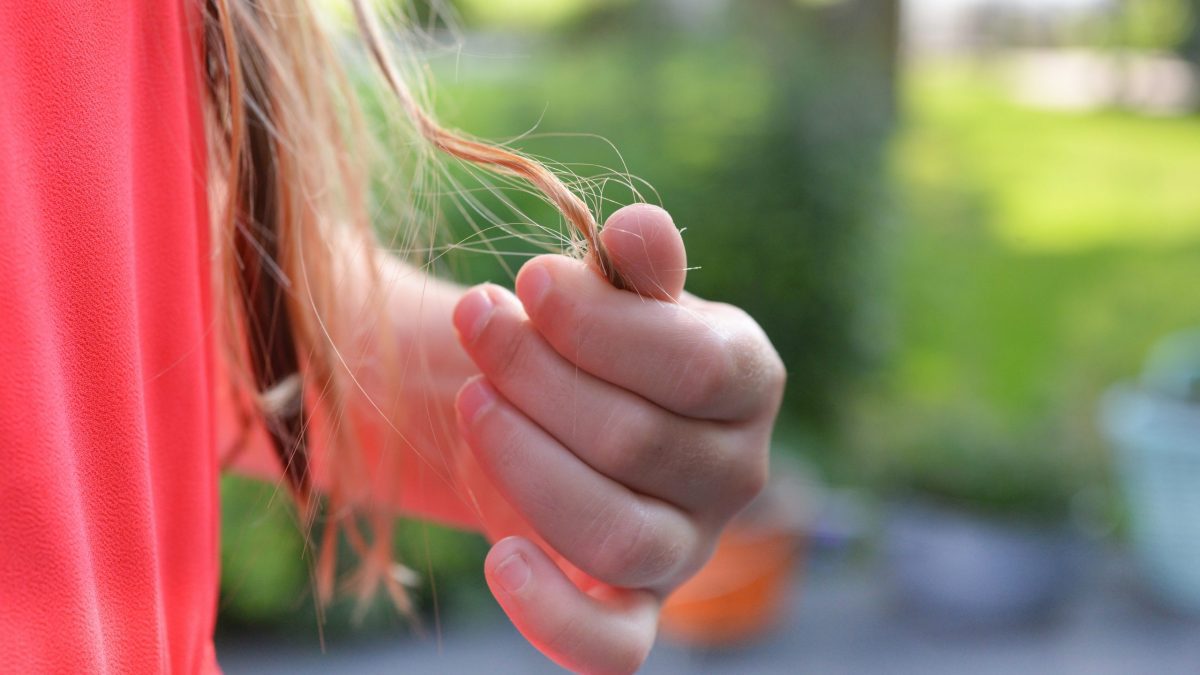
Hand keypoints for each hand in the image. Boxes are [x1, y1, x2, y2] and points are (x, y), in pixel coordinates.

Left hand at [451, 204, 783, 673]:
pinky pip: (612, 647)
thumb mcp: (615, 293)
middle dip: (536, 375)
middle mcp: (735, 473)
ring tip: (473, 402)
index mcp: (747, 381)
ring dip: (525, 463)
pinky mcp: (633, 609)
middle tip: (476, 323)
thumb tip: (639, 227)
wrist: (556, 412)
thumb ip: (634, 267)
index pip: (696, 367)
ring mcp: (686, 549)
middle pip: (637, 440)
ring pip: (618, 535)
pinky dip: (553, 615)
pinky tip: (498, 559)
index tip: (527, 282)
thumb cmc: (591, 341)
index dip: (600, 325)